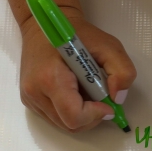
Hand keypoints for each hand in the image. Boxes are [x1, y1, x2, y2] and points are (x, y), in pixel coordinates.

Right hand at [18, 7, 136, 131]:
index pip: (73, 116)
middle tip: (100, 97)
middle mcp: (35, 92)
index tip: (106, 103)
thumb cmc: (76, 33)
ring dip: (82, 115)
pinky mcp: (29, 100)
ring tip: (87, 92)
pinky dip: (70, 112)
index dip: (94, 115)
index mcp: (50, 78)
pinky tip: (75, 93)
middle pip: (70, 125)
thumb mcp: (109, 45)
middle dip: (91, 116)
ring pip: (63, 125)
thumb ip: (122, 71)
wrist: (44, 25)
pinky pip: (55, 118)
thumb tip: (117, 99)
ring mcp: (30, 98)